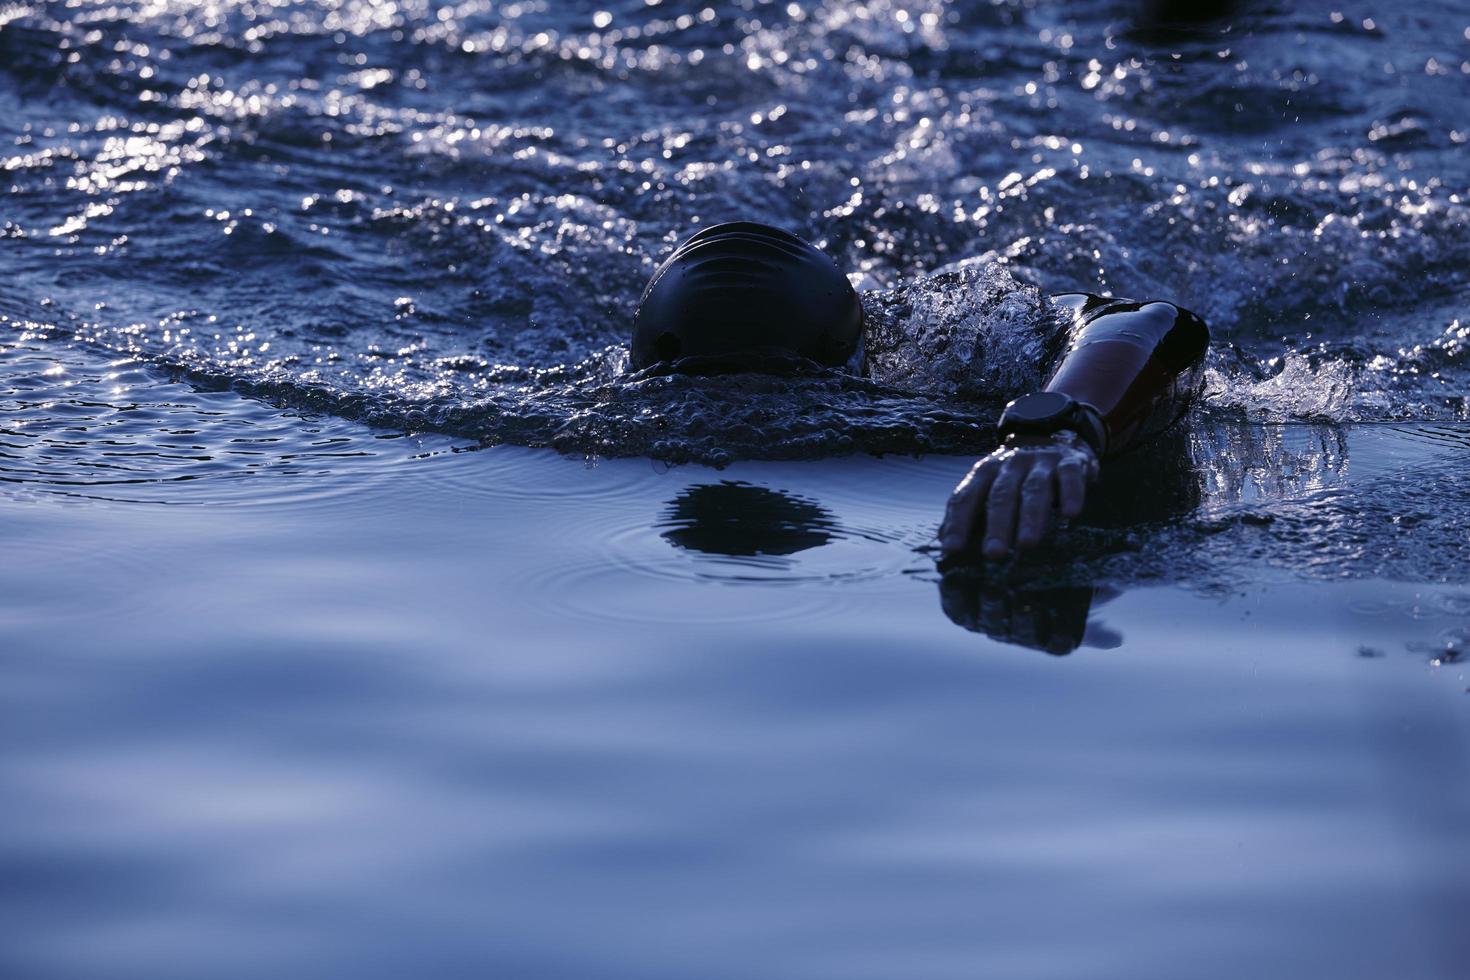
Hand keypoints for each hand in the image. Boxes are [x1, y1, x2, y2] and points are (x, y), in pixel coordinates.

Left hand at [939, 430, 1099, 559]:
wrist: (1052, 434)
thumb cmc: (1016, 474)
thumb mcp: (990, 485)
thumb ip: (970, 512)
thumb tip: (945, 545)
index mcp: (985, 471)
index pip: (966, 497)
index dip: (958, 523)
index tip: (952, 550)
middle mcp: (1010, 464)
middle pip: (1001, 495)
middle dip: (996, 525)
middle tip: (993, 554)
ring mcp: (1040, 462)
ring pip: (1034, 489)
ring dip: (1030, 517)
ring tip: (1027, 543)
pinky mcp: (1070, 462)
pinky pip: (1070, 477)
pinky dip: (1071, 494)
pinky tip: (1070, 514)